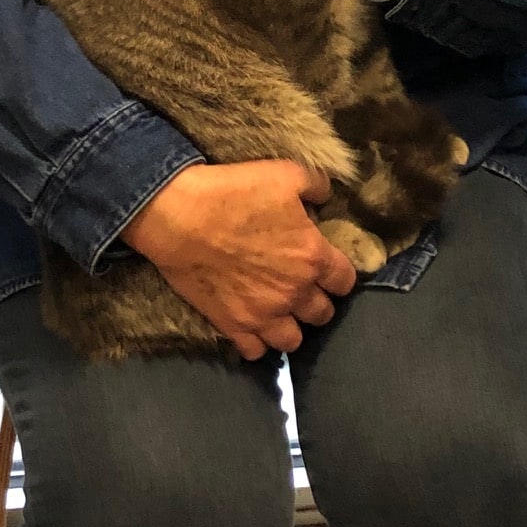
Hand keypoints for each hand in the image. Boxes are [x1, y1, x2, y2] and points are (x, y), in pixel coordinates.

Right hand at [121, 161, 357, 360]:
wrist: (180, 216)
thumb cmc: (234, 192)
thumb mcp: (285, 174)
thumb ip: (316, 186)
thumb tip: (325, 196)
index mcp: (313, 257)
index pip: (345, 281)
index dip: (338, 273)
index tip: (327, 266)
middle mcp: (294, 292)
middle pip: (323, 313)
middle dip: (317, 300)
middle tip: (302, 286)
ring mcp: (263, 314)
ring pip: (293, 340)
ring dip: (291, 326)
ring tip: (280, 311)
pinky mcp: (233, 325)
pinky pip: (256, 352)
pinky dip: (258, 342)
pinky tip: (253, 326)